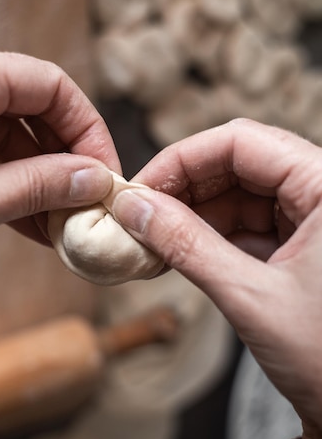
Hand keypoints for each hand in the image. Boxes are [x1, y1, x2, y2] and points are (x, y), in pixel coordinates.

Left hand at [0, 42, 119, 273]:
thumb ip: (39, 187)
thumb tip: (93, 180)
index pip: (51, 86)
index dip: (88, 130)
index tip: (105, 175)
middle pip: (28, 104)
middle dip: (62, 156)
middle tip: (85, 203)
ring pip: (2, 127)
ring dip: (33, 172)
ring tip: (59, 221)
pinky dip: (0, 175)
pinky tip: (25, 216)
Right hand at [112, 118, 321, 438]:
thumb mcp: (250, 296)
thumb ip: (187, 245)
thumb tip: (134, 209)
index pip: (243, 142)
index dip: (183, 160)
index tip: (139, 188)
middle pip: (238, 163)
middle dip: (183, 188)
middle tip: (137, 215)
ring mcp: (312, 218)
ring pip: (238, 194)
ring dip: (191, 215)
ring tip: (150, 239)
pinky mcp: (299, 243)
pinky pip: (245, 224)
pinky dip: (208, 236)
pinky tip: (176, 252)